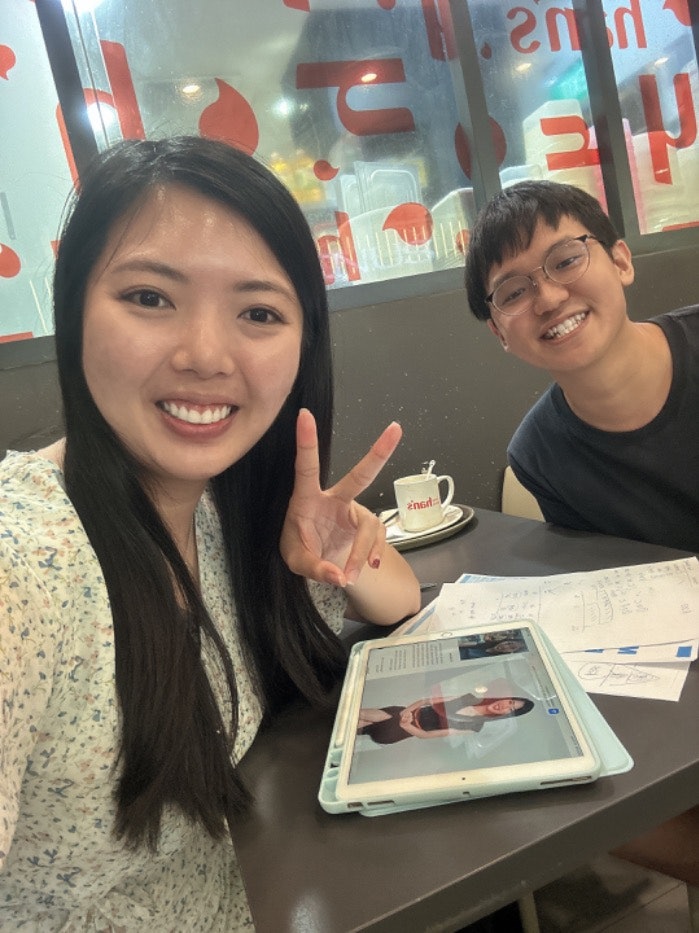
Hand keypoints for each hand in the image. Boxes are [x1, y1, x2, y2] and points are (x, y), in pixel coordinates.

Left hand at [280, 408, 400, 587]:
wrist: (319, 560)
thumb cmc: (301, 549)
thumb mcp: (296, 561)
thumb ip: (315, 568)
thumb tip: (340, 576)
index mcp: (308, 498)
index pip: (306, 467)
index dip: (306, 442)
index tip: (304, 415)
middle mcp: (334, 499)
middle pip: (360, 476)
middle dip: (378, 453)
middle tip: (396, 429)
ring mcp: (354, 511)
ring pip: (368, 527)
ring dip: (360, 552)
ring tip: (350, 574)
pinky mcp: (367, 525)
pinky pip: (375, 539)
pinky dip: (369, 555)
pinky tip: (364, 567)